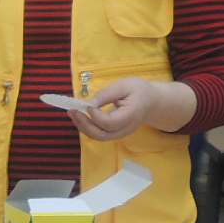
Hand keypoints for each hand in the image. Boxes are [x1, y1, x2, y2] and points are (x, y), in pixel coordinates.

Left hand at [68, 77, 196, 140]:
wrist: (150, 101)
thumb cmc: (138, 91)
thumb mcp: (124, 85)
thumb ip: (106, 94)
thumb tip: (89, 104)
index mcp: (132, 115)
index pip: (110, 123)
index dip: (96, 116)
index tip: (87, 105)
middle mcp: (126, 128)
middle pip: (102, 135)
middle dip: (84, 125)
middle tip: (72, 111)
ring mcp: (121, 133)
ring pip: (99, 137)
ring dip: (83, 127)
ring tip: (73, 113)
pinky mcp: (115, 133)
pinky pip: (99, 134)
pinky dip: (87, 127)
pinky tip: (80, 117)